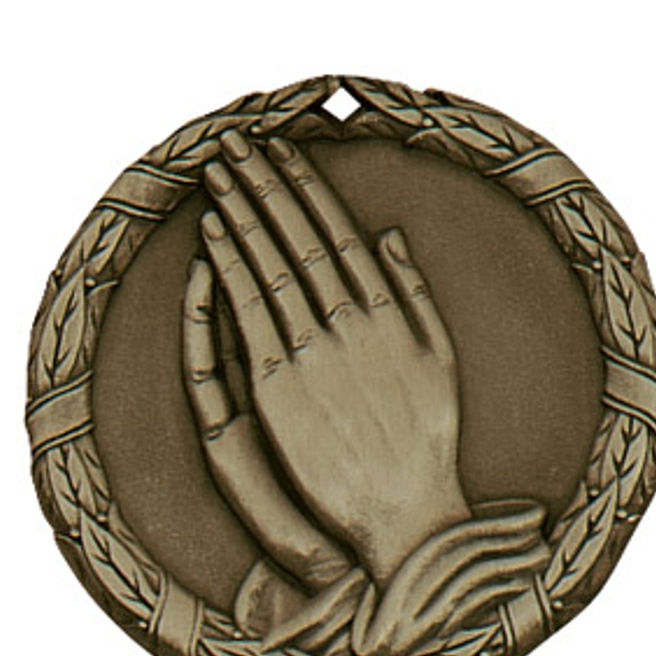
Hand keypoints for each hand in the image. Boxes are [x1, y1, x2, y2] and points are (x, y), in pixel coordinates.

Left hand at [200, 130, 470, 585]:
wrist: (406, 512)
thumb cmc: (429, 439)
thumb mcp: (441, 357)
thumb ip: (414, 291)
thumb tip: (387, 234)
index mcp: (388, 311)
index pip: (336, 232)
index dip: (306, 188)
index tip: (283, 151)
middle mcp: (347, 323)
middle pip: (296, 238)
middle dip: (263, 184)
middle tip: (236, 143)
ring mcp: (309, 354)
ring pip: (268, 267)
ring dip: (241, 214)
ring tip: (218, 172)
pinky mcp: (276, 390)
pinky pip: (248, 316)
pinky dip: (230, 271)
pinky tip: (214, 237)